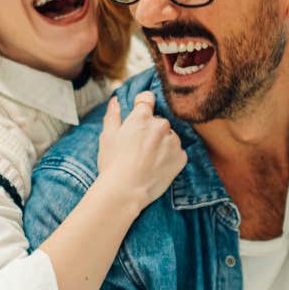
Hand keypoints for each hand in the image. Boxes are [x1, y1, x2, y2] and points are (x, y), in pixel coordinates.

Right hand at [95, 91, 185, 212]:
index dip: (142, 104)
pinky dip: (170, 158)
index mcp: (142, 117)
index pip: (148, 99)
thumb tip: (116, 101)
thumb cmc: (113, 164)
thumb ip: (113, 115)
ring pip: (169, 137)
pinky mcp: (181, 158)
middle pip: (159, 121)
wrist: (125, 191)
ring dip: (162, 144)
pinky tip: (157, 167)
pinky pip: (177, 153)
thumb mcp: (107, 136)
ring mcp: (173, 141)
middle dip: (151, 130)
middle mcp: (161, 125)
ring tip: (147, 160)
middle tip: (138, 148)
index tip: (139, 114)